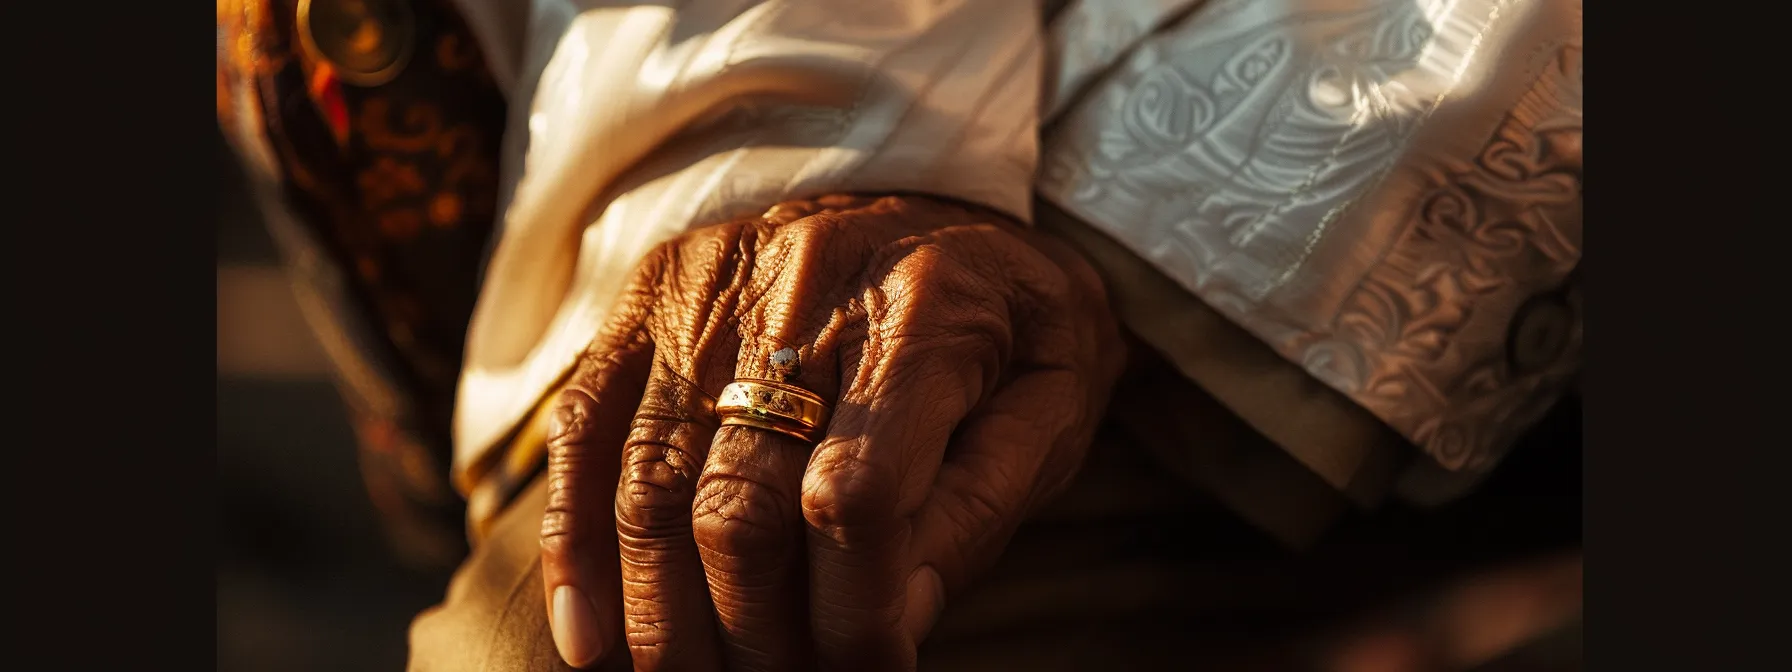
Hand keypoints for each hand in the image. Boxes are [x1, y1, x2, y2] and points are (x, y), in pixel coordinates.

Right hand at [538, 194, 1122, 670]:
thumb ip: (981, 510)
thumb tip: (895, 621)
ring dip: (661, 617)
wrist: (951, 196)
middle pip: (739, 504)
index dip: (854, 613)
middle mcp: (802, 284)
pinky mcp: (649, 294)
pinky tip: (591, 637)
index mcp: (925, 308)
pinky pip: (584, 428)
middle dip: (755, 636)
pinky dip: (576, 543)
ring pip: (651, 483)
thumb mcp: (1054, 402)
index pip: (858, 495)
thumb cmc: (1012, 320)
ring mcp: (710, 285)